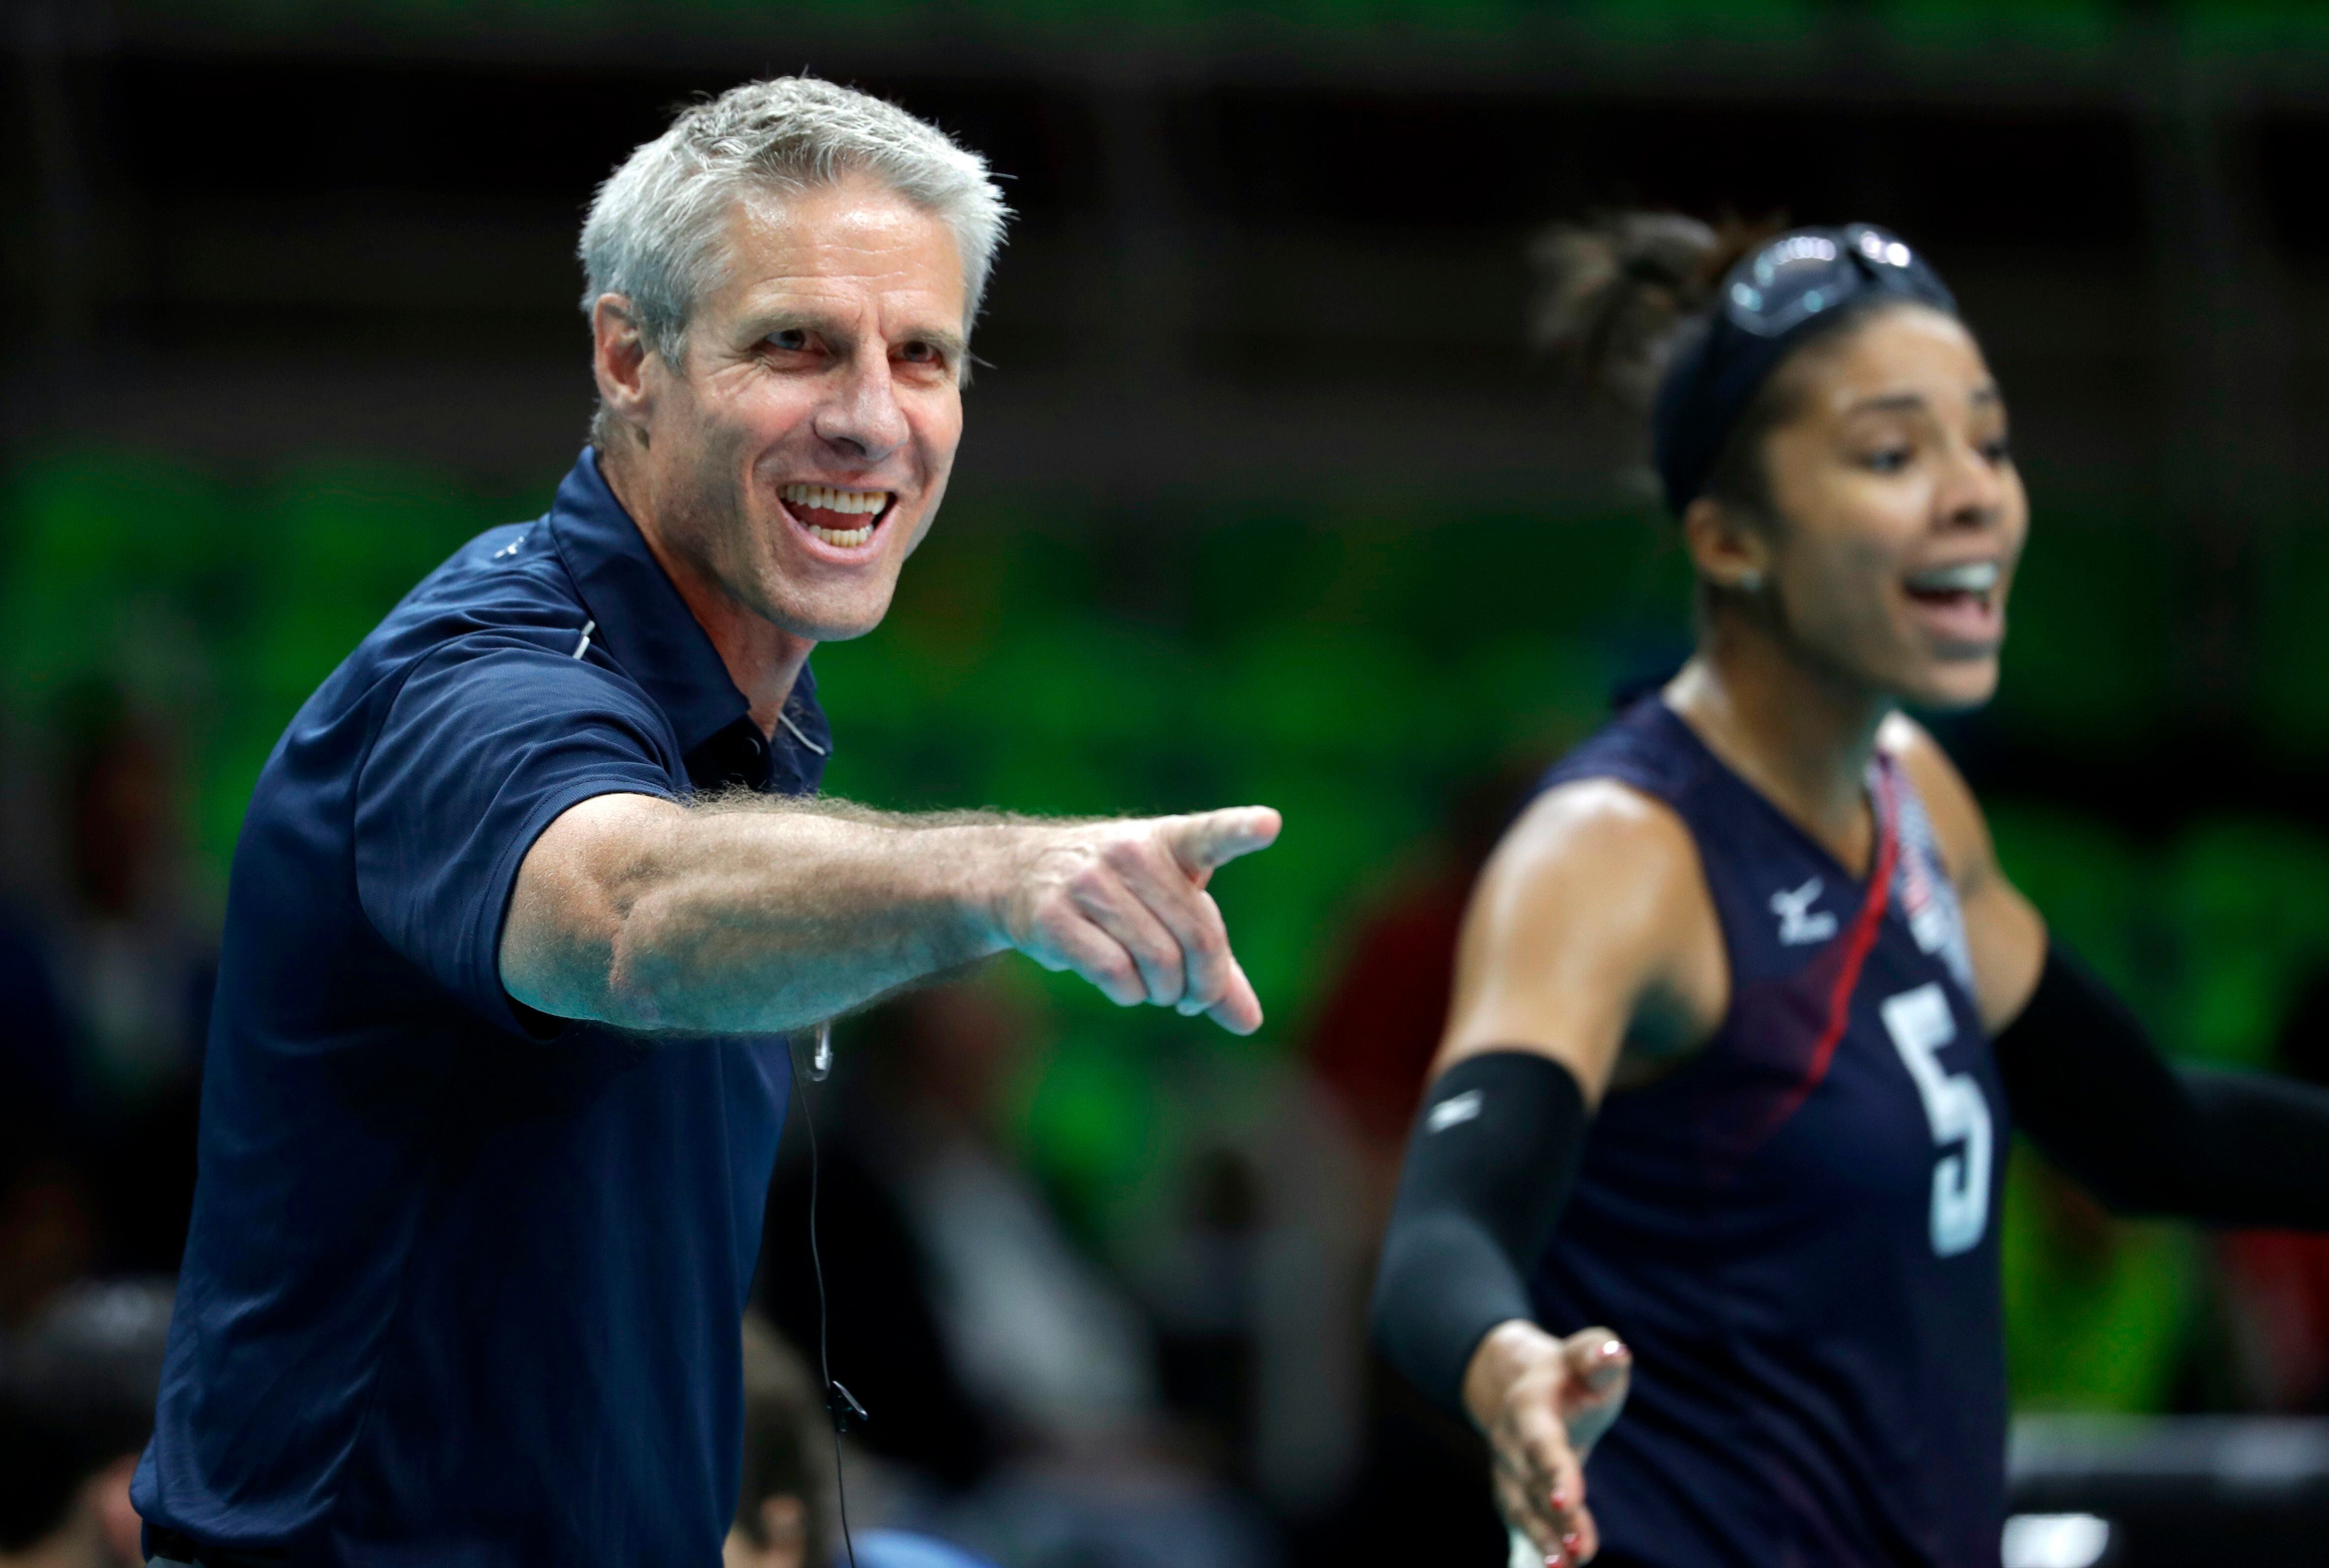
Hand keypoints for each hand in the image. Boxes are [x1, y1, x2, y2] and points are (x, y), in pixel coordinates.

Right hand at [994, 806, 1280, 1032]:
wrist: (1020, 873)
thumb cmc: (1120, 894)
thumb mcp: (1171, 909)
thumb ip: (1215, 961)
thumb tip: (1249, 1022)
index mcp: (1170, 841)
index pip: (1210, 834)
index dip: (1240, 830)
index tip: (1270, 824)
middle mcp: (1131, 853)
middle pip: (1198, 937)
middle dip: (1205, 984)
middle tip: (1193, 998)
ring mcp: (1089, 881)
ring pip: (1158, 961)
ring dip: (1165, 992)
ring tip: (1155, 988)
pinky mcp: (1055, 916)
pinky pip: (1116, 974)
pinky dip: (1130, 993)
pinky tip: (1125, 986)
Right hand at [1464, 1320, 1632, 1565]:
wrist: (1528, 1383)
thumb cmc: (1572, 1373)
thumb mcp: (1587, 1354)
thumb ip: (1599, 1354)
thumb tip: (1614, 1353)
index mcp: (1528, 1406)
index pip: (1541, 1442)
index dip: (1553, 1471)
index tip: (1568, 1500)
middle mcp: (1509, 1441)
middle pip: (1531, 1482)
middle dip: (1554, 1517)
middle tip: (1580, 1550)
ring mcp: (1507, 1468)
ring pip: (1522, 1507)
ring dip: (1544, 1538)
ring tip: (1568, 1566)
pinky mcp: (1514, 1490)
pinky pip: (1523, 1520)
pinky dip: (1539, 1544)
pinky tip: (1561, 1566)